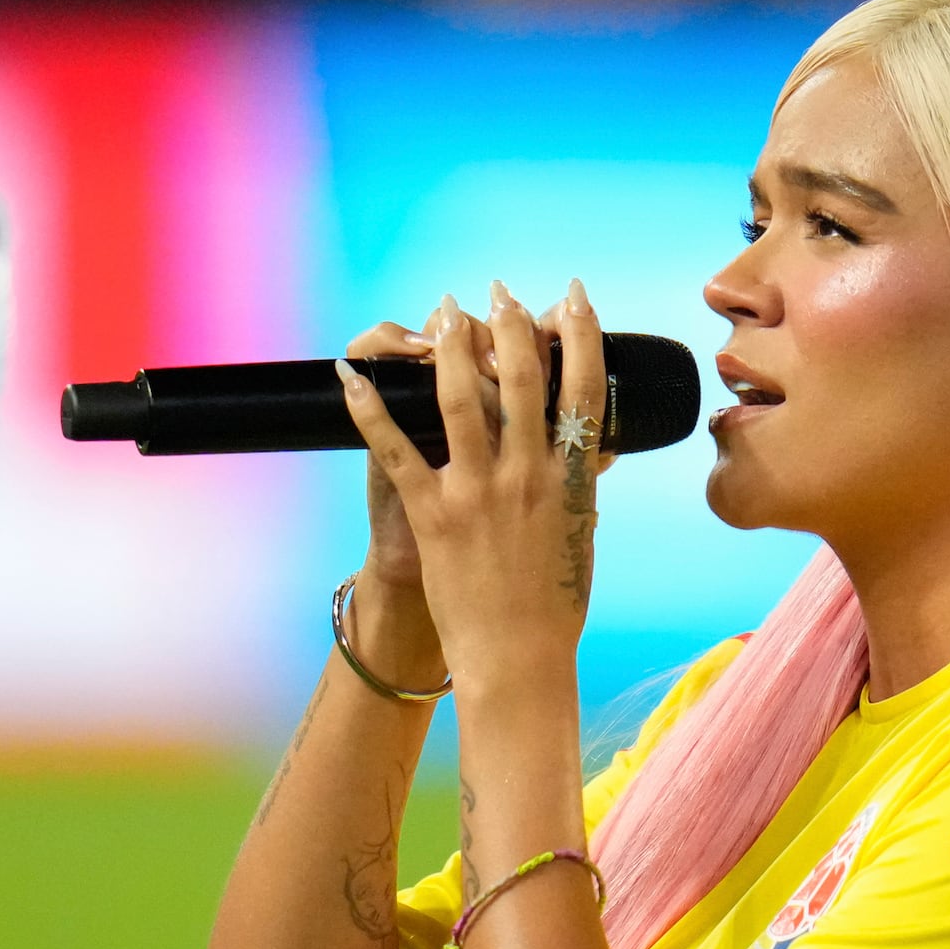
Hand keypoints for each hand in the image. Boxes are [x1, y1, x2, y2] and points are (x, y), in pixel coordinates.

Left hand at [338, 280, 606, 690]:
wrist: (517, 657)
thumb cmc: (555, 600)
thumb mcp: (582, 532)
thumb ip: (583, 482)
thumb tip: (596, 445)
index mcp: (571, 477)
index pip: (584, 387)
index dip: (581, 333)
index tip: (572, 295)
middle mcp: (528, 475)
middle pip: (523, 375)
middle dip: (509, 322)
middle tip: (496, 291)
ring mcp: (479, 492)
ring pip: (463, 396)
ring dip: (452, 343)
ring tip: (444, 310)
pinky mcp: (434, 514)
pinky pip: (396, 446)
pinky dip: (370, 405)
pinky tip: (353, 374)